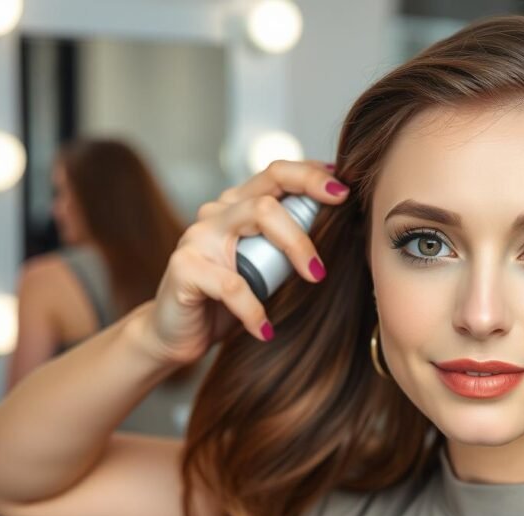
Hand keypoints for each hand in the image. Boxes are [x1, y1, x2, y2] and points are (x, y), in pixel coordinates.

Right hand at [138, 160, 349, 364]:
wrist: (178, 334)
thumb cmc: (229, 301)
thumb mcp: (268, 268)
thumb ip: (291, 246)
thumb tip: (345, 231)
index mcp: (240, 205)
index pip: (278, 174)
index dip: (312, 176)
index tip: (344, 192)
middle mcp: (218, 212)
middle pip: (270, 193)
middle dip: (309, 215)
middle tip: (329, 251)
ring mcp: (198, 235)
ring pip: (256, 217)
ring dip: (294, 248)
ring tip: (315, 278)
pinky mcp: (184, 267)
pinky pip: (232, 284)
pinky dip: (254, 309)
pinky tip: (265, 329)